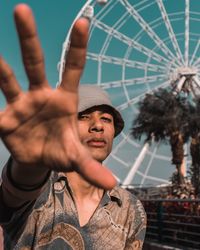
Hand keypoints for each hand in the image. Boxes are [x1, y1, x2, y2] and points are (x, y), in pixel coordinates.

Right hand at [0, 4, 115, 188]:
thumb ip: (91, 168)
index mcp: (64, 100)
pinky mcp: (5, 119)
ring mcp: (21, 105)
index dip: (78, 47)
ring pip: (8, 79)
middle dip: (29, 38)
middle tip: (22, 9)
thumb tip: (111, 184)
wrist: (40, 159)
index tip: (84, 22)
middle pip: (36, 63)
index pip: (73, 68)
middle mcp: (42, 96)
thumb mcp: (76, 159)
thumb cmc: (61, 152)